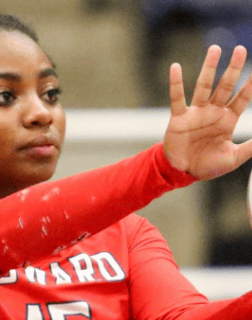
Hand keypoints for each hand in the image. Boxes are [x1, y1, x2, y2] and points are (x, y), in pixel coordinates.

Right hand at [163, 45, 251, 179]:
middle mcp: (213, 112)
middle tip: (240, 49)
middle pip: (225, 86)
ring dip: (209, 68)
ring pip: (203, 86)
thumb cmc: (208, 165)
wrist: (183, 171)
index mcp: (227, 120)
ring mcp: (195, 113)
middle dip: (233, 68)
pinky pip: (177, 98)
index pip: (243, 98)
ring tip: (215, 49)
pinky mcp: (179, 117)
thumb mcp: (234, 157)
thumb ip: (251, 146)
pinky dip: (176, 83)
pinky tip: (175, 68)